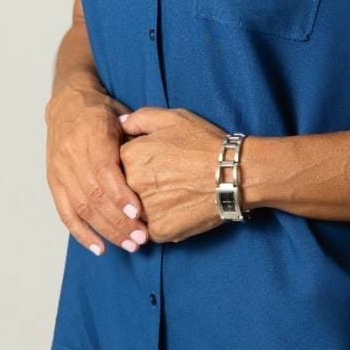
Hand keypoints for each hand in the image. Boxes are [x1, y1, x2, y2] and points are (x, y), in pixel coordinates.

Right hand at [45, 85, 150, 255]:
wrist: (68, 102)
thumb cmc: (102, 111)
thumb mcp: (122, 115)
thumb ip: (135, 138)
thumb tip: (155, 166)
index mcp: (92, 133)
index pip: (104, 170)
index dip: (120, 194)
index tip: (139, 212)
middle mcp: (72, 153)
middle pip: (94, 195)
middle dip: (118, 220)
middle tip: (141, 237)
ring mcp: (60, 169)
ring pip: (82, 207)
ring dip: (105, 231)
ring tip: (129, 244)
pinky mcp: (53, 181)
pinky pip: (65, 212)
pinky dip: (81, 233)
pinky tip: (99, 247)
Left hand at [117, 106, 228, 243]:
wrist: (234, 174)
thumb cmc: (204, 142)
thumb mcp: (172, 118)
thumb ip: (139, 119)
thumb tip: (118, 124)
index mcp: (129, 155)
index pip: (115, 161)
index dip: (133, 160)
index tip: (151, 160)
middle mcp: (130, 185)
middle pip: (123, 187)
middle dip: (138, 184)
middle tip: (165, 177)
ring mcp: (144, 211)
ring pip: (135, 211)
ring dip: (146, 205)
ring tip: (172, 193)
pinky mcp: (160, 231)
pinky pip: (151, 228)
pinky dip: (161, 220)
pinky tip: (178, 207)